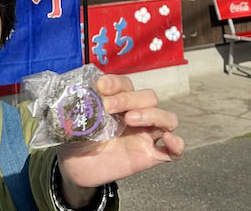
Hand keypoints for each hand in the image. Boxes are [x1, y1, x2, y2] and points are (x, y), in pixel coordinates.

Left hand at [56, 74, 183, 206]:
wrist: (74, 167)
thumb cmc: (77, 137)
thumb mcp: (74, 118)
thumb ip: (78, 104)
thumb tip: (77, 91)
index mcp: (118, 100)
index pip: (126, 84)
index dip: (115, 83)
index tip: (100, 87)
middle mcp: (135, 114)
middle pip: (148, 97)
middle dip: (129, 98)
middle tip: (108, 108)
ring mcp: (145, 135)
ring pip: (168, 118)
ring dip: (152, 115)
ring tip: (131, 120)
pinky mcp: (149, 156)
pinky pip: (174, 151)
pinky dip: (177, 144)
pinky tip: (167, 140)